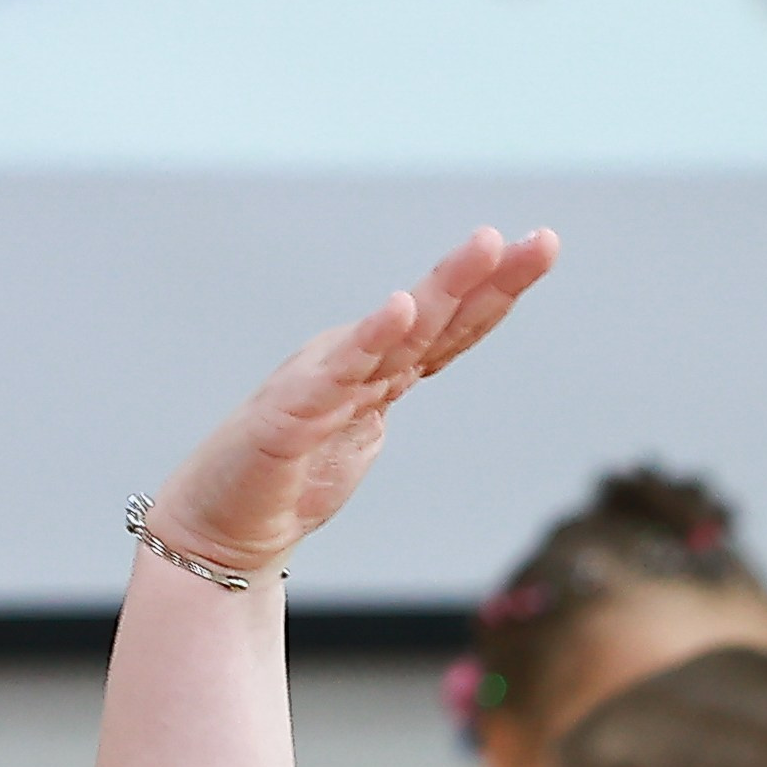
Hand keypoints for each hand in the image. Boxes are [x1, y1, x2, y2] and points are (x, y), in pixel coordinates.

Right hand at [144, 225, 558, 576]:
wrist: (224, 525)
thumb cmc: (290, 478)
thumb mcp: (361, 430)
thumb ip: (390, 387)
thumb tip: (429, 355)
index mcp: (379, 370)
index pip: (451, 326)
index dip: (499, 289)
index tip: (542, 245)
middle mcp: (357, 362)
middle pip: (437, 316)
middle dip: (489, 277)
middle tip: (540, 241)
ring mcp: (325, 383)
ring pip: (397, 330)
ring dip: (444, 288)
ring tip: (485, 246)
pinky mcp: (291, 414)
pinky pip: (337, 373)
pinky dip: (369, 339)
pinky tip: (398, 309)